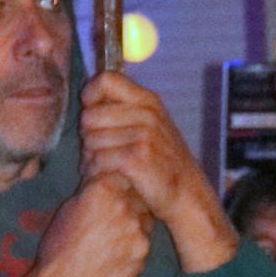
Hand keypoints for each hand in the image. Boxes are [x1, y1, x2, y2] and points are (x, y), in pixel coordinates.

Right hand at [0, 175, 153, 276]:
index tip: (112, 190)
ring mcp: (137, 230)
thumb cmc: (58, 246)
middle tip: (115, 213)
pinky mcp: (143, 253)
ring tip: (114, 235)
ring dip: (135, 222)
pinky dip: (135, 244)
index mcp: (103, 188)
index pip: (122, 173)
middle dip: (130, 200)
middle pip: (139, 194)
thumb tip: (103, 179)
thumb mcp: (69, 207)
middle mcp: (124, 205)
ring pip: (145, 218)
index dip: (118, 183)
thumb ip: (92, 190)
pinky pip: (144, 241)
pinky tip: (117, 252)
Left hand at [80, 74, 233, 269]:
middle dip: (88, 135)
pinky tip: (106, 177)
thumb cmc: (164, 163)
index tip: (92, 113)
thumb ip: (126, 110)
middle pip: (90, 115)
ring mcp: (143, 136)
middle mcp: (146, 114)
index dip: (90, 96)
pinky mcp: (135, 159)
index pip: (105, 80)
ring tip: (104, 167)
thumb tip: (88, 98)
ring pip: (91, 140)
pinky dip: (96, 172)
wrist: (187, 195)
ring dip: (90, 157)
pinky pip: (97, 160)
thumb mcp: (153, 126)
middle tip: (98, 151)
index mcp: (148, 101)